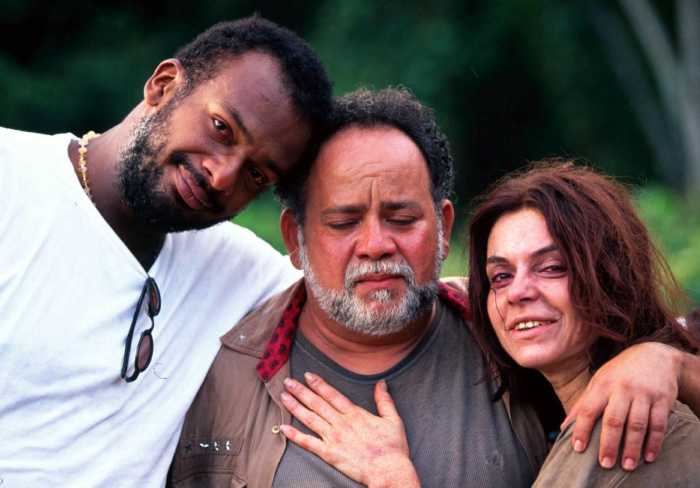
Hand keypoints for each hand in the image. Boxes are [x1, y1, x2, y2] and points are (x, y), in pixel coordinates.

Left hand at [280, 372, 419, 487]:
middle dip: (301, 391)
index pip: (332, 394)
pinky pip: (308, 443)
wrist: (389, 471)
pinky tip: (284, 428)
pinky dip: (295, 435)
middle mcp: (341, 423)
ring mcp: (334, 438)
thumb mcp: (393, 419)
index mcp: (355, 413)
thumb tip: (381, 383)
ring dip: (296, 406)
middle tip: (288, 382)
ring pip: (310, 419)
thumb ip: (384, 400)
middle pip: (317, 403)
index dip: (318, 384)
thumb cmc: (393, 448)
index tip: (307, 375)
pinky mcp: (329, 454)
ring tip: (283, 397)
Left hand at [562, 342, 681, 470]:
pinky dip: (654, 442)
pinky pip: (658, 424)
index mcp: (603, 385)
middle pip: (614, 420)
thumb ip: (583, 403)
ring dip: (632, 447)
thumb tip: (564, 426)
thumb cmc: (620, 373)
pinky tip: (648, 456)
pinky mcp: (662, 399)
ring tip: (626, 465)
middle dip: (609, 444)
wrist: (655, 355)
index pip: (588, 409)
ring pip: (637, 424)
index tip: (578, 448)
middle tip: (605, 464)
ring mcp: (644, 394)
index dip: (582, 429)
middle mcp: (622, 389)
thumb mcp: (598, 381)